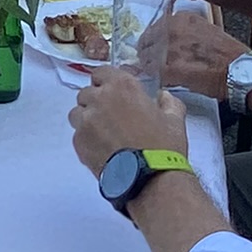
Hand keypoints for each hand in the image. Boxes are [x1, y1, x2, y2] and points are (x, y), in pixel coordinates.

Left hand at [69, 66, 189, 177]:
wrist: (150, 178)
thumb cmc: (164, 146)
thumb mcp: (174, 119)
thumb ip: (168, 102)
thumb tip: (163, 97)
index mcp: (122, 86)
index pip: (101, 72)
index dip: (106, 82)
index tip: (112, 92)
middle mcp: (99, 99)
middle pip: (86, 93)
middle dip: (96, 102)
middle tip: (111, 117)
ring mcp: (86, 121)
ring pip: (77, 113)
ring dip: (87, 119)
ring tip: (103, 134)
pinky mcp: (78, 142)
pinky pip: (77, 135)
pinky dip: (86, 139)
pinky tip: (102, 150)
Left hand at [136, 11, 245, 96]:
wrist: (238, 70)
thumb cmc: (227, 54)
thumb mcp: (205, 29)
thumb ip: (184, 31)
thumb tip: (169, 39)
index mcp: (180, 18)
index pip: (154, 28)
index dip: (154, 41)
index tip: (157, 49)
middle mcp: (171, 29)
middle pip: (145, 42)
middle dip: (148, 53)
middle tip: (156, 64)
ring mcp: (167, 48)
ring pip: (144, 58)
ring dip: (150, 67)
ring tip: (162, 74)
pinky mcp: (167, 68)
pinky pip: (150, 73)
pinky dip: (155, 78)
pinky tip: (166, 81)